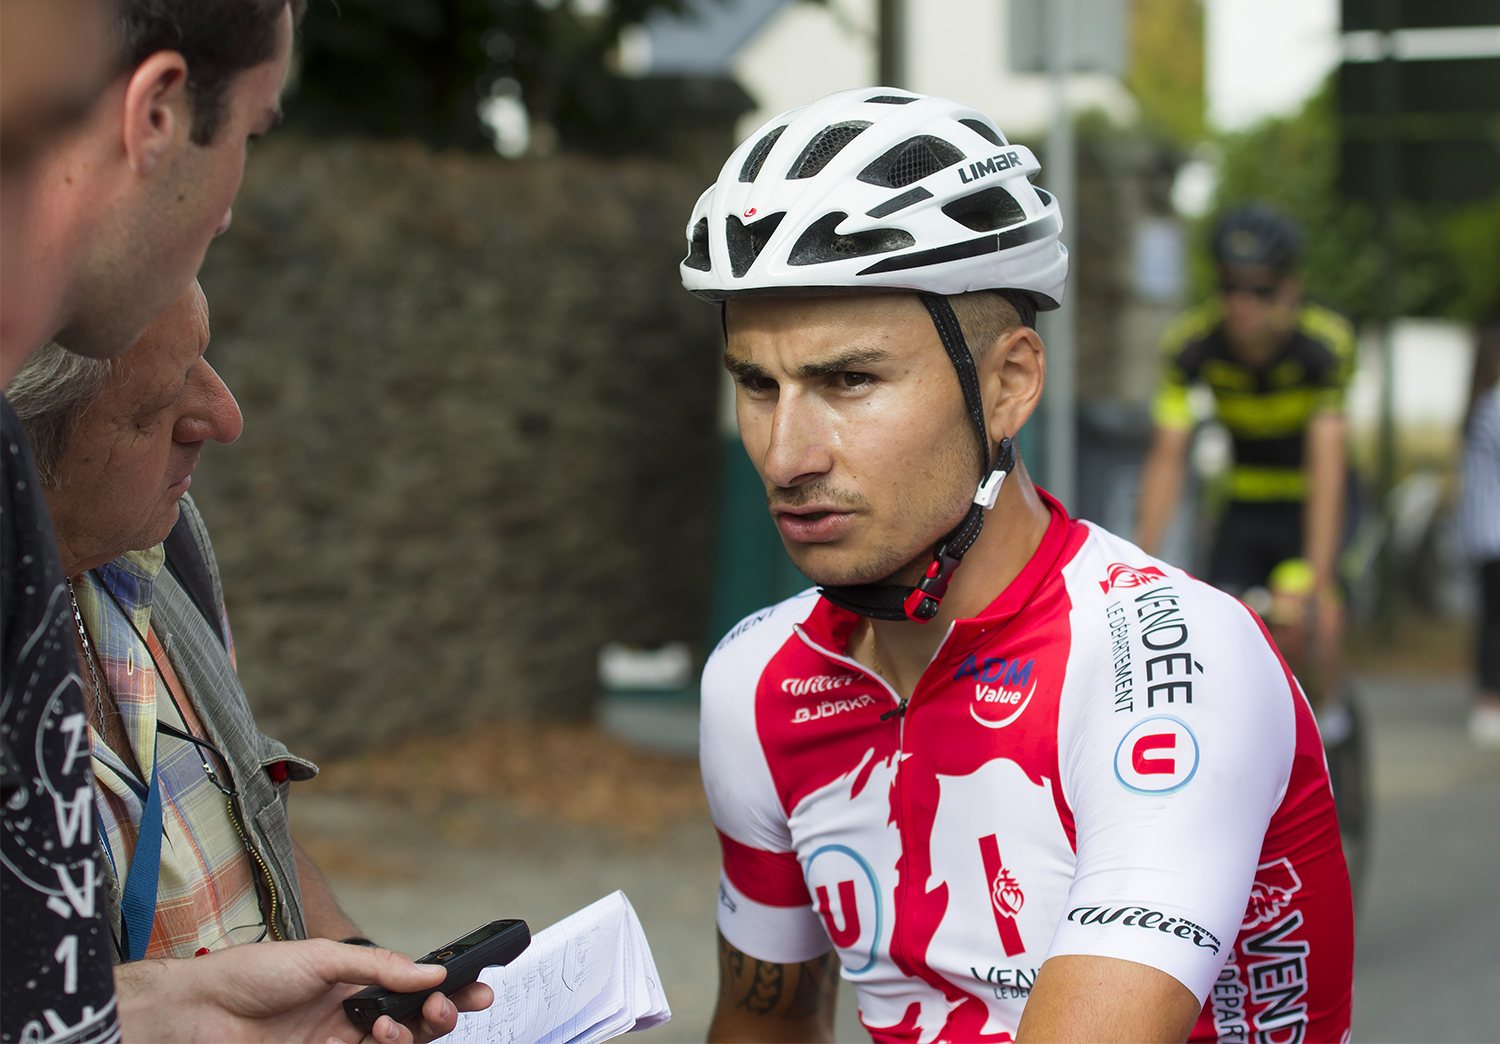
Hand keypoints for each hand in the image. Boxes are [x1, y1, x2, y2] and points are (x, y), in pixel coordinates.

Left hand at [115, 938, 494, 1043]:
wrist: (198, 1013)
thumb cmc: (252, 975)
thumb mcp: (321, 958)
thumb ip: (378, 966)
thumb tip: (431, 971)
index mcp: (356, 982)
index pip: (415, 988)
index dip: (448, 989)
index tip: (477, 988)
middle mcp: (353, 1016)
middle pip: (415, 1024)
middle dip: (441, 1017)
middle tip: (447, 1010)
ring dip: (408, 1038)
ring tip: (393, 1027)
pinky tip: (373, 1039)